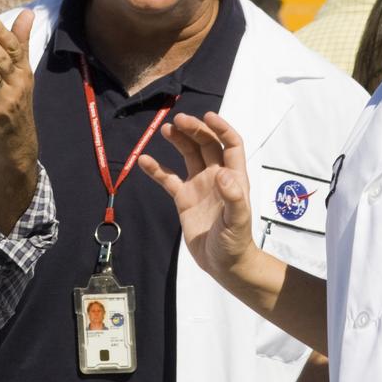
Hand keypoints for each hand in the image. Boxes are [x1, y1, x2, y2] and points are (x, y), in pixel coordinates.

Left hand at [0, 10, 38, 232]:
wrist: (17, 144)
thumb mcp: (23, 72)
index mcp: (24, 72)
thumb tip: (28, 12)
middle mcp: (16, 84)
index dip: (1, 33)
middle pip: (0, 58)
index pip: (14, 48)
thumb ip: (21, 41)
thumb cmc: (16, 101)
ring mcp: (3, 100)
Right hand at [139, 111, 258, 281]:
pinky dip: (157, 169)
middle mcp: (216, 176)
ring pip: (188, 155)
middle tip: (178, 120)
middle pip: (206, 144)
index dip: (221, 128)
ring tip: (166, 129)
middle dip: (194, 130)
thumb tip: (222, 174)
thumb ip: (233, 198)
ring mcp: (199, 185)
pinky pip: (168, 179)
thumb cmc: (235, 243)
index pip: (230, 144)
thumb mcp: (237, 222)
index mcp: (234, 177)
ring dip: (179, 140)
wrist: (223, 264)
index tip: (207, 116)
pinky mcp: (184, 198)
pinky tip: (144, 160)